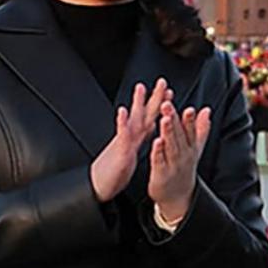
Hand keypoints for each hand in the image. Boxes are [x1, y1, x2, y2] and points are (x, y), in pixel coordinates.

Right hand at [90, 79, 169, 201]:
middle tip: (162, 81)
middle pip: (144, 113)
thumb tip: (149, 127)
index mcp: (136, 138)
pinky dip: (122, 123)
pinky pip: (120, 137)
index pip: (151, 118)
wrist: (98, 186)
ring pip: (133, 120)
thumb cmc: (114, 171)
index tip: (169, 92)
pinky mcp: (118, 152)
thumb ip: (138, 138)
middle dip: (153, 97)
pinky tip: (122, 112)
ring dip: (137, 104)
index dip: (160, 105)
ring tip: (141, 88)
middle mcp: (130, 137)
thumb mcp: (131, 152)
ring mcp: (124, 142)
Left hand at [149, 103, 211, 221]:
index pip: (191, 131)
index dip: (190, 120)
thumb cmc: (184, 168)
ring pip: (171, 146)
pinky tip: (156, 141)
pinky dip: (158, 151)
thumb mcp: (195, 149)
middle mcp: (184, 155)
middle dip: (174, 120)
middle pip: (179, 135)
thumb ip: (201, 129)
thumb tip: (207, 110)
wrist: (179, 197)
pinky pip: (159, 161)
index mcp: (191, 148)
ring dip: (168, 132)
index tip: (190, 109)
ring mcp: (173, 165)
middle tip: (168, 105)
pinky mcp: (161, 174)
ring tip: (165, 119)